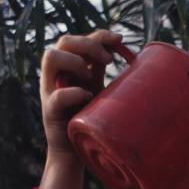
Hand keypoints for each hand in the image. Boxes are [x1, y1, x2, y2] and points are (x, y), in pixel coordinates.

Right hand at [40, 29, 121, 157]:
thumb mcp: (103, 94)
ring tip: (91, 75)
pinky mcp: (51, 111)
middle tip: (108, 60)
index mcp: (74, 69)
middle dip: (88, 44)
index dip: (99, 35)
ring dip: (75, 61)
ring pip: (51, 57)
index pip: (81, 39)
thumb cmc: (92, 121)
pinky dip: (73, 93)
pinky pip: (57, 96)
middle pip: (64, 41)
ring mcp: (52, 90)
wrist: (76, 153)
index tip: (120, 40)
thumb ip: (111, 78)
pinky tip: (88, 96)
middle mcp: (60, 75)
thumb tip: (138, 64)